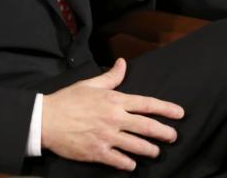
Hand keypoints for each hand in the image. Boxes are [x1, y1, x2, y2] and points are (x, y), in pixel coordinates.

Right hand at [42, 58, 184, 170]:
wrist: (46, 119)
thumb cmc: (69, 99)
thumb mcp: (90, 84)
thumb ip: (111, 76)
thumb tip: (123, 63)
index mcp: (115, 100)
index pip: (147, 104)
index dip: (166, 109)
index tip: (180, 114)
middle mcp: (115, 119)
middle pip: (147, 127)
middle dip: (164, 132)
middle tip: (173, 137)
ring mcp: (107, 137)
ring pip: (137, 146)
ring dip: (150, 150)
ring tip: (156, 152)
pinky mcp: (97, 152)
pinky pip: (119, 160)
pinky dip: (129, 163)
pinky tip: (133, 164)